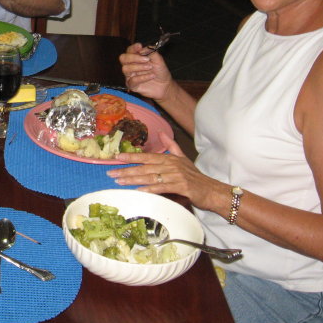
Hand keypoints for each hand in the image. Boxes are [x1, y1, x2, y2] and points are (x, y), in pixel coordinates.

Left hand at [106, 132, 224, 211]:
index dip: (131, 156)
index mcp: (169, 158)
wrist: (212, 190)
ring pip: (150, 177)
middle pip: (145, 167)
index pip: (147, 157)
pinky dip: (150, 189)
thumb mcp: (183, 158)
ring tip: (119, 182)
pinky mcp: (181, 186)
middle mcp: (171, 165)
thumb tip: (161, 132)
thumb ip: (171, 146)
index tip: (116, 157)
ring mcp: (176, 176)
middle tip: (111, 173)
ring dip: (133, 180)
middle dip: (126, 170)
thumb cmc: (195, 176)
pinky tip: (139, 191)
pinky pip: (162, 187)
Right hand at [119, 42, 173, 100]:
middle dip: (133, 57)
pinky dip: (143, 77)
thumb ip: (151, 52)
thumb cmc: (160, 71)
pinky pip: (132, 80)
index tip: (139, 46)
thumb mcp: (158, 59)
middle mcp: (130, 65)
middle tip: (146, 59)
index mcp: (136, 57)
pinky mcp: (132, 85)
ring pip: (126, 69)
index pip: (129, 50)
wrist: (165, 85)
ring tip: (150, 67)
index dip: (133, 48)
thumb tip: (142, 49)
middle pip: (123, 58)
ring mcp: (130, 75)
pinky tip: (151, 76)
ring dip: (139, 67)